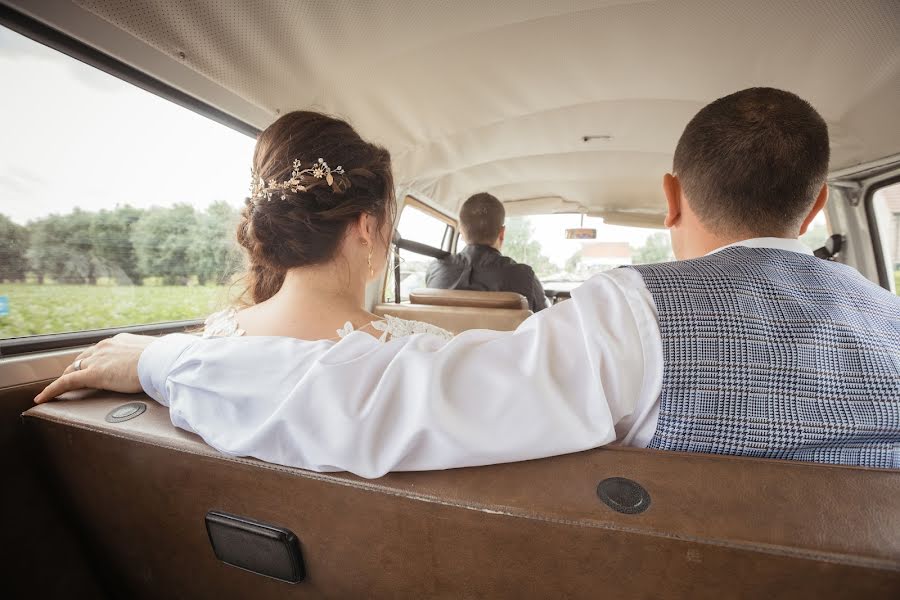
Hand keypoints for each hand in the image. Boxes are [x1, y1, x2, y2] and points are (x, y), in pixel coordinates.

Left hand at [34, 333, 154, 403]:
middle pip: (82, 359)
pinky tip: (42, 398)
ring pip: (72, 369)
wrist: (164, 360)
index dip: (91, 361)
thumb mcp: (157, 356)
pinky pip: (66, 382)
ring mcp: (98, 359)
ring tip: (55, 391)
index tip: (90, 366)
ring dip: (64, 379)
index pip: (99, 351)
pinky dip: (52, 390)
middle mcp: (105, 346)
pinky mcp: (93, 374)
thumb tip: (164, 365)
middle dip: (74, 369)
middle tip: (69, 380)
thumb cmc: (167, 359)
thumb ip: (152, 360)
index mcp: (120, 341)